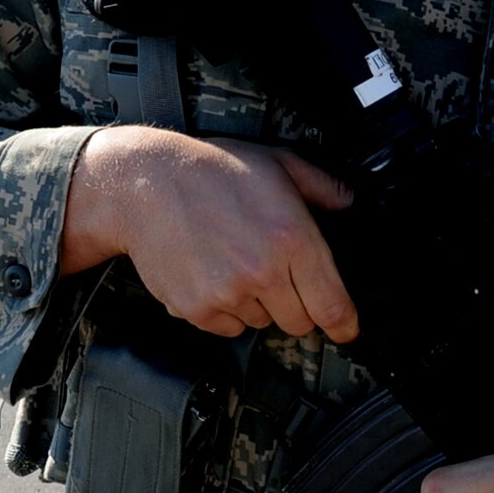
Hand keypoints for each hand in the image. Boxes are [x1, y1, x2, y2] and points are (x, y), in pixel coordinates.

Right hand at [61, 126, 357, 341]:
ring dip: (259, 305)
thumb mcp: (277, 162)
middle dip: (297, 306)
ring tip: (237, 263)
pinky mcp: (197, 308)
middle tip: (278, 276)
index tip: (346, 330)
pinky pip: (227, 327)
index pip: (333, 306)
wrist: (144, 184)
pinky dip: (226, 310)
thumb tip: (348, 202)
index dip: (345, 325)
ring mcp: (229, 294)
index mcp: (293, 238)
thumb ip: (321, 185)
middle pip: (300, 323)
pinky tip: (215, 274)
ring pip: (262, 323)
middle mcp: (264, 272)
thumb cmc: (211, 170)